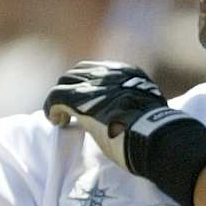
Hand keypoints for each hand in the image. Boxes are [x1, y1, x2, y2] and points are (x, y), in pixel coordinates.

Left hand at [44, 62, 167, 168]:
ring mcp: (93, 83)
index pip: (99, 71)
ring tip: (61, 117)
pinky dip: (52, 107)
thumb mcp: (148, 109)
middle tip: (70, 109)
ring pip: (65, 81)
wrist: (151, 134)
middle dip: (71, 89)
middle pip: (79, 72)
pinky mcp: (78, 98)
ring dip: (60, 98)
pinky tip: (56, 120)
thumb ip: (134, 105)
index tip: (88, 102)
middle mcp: (109, 72)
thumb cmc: (153, 130)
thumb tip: (126, 116)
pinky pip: (55, 96)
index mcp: (128, 73)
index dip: (88, 86)